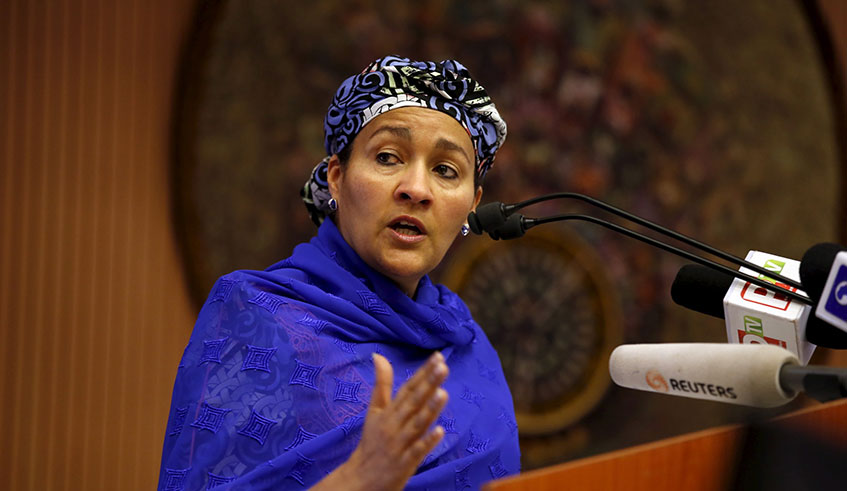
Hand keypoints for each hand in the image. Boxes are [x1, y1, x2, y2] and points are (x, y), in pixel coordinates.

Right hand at [313, 352, 448, 490]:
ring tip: (443, 393)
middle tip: (443, 367)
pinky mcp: (404, 463)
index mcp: (389, 411)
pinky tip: (440, 431)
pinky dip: (427, 441)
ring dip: (429, 409)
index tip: (438, 356)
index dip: (423, 372)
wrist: (361, 478)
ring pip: (416, 424)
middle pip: (414, 401)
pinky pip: (417, 451)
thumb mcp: (374, 411)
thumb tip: (379, 356)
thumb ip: (381, 384)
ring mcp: (399, 443)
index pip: (408, 388)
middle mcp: (394, 424)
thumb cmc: (372, 442)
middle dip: (428, 384)